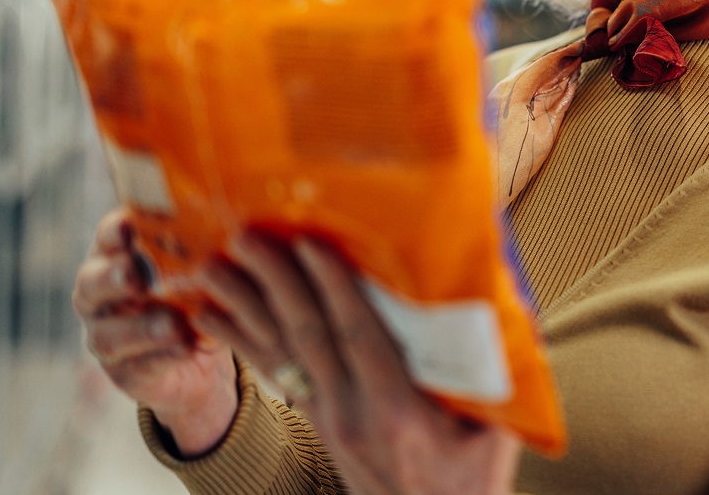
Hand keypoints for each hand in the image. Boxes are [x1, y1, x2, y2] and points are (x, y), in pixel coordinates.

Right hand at [72, 208, 238, 454]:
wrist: (201, 354)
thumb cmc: (202, 290)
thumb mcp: (208, 267)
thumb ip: (210, 247)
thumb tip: (243, 223)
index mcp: (119, 255)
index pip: (108, 236)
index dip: (114, 230)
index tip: (129, 224)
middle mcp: (101, 293)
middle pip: (92, 283)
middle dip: (113, 278)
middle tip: (135, 276)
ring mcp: (105, 335)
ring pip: (109, 333)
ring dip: (142, 327)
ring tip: (172, 323)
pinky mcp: (124, 371)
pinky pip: (137, 364)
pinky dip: (163, 355)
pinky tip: (185, 348)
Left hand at [196, 232, 520, 494]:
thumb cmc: (472, 476)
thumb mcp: (494, 429)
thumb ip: (488, 372)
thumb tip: (497, 303)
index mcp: (398, 409)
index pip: (359, 338)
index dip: (335, 290)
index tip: (311, 245)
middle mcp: (352, 412)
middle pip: (309, 337)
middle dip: (278, 283)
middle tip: (248, 236)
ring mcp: (329, 419)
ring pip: (282, 353)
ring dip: (246, 306)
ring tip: (214, 267)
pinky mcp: (318, 421)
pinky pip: (276, 373)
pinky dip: (241, 340)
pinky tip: (212, 316)